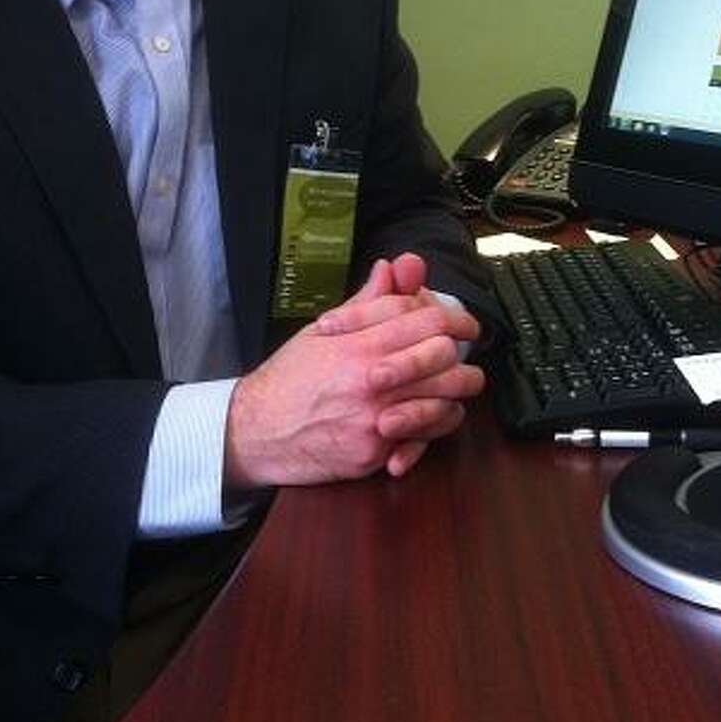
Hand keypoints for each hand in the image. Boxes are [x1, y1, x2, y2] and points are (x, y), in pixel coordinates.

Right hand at [224, 256, 483, 489]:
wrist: (255, 431)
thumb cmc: (288, 379)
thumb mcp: (321, 332)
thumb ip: (366, 303)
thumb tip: (392, 268)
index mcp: (361, 344)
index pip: (428, 320)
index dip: (456, 318)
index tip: (465, 324)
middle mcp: (372, 379)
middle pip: (444, 357)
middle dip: (462, 354)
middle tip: (463, 355)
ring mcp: (376, 419)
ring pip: (446, 400)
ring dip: (456, 392)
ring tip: (455, 386)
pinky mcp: (375, 453)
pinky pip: (425, 439)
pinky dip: (435, 427)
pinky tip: (432, 416)